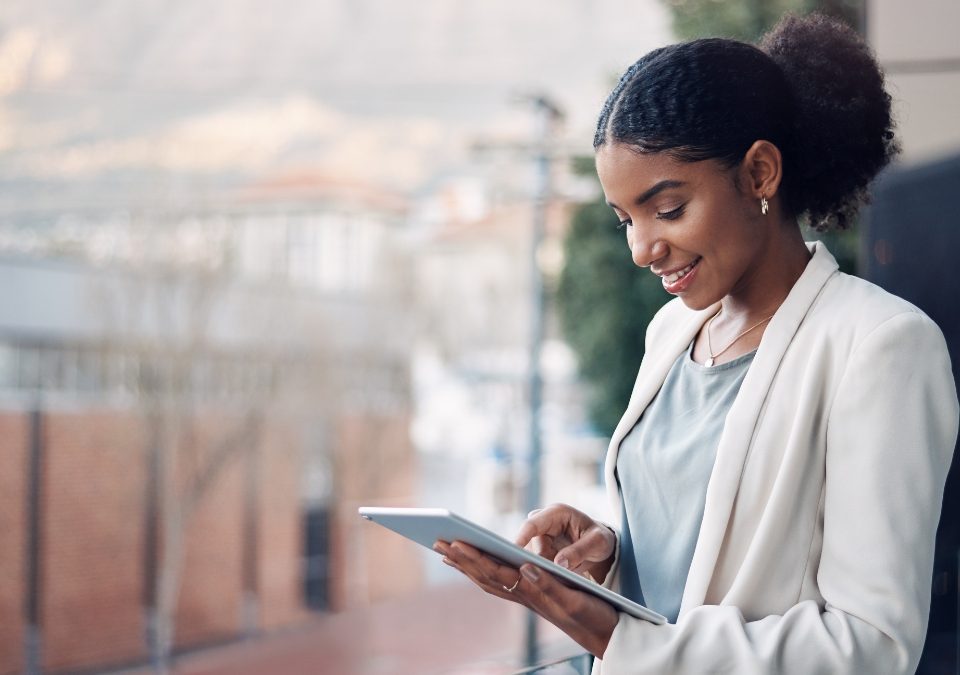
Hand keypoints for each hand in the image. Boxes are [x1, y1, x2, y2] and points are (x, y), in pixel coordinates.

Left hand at [432, 539, 618, 657]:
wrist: (607, 634)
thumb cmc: (595, 615)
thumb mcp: (576, 598)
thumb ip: (550, 584)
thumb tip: (524, 566)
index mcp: (533, 593)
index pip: (496, 572)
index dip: (474, 557)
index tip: (454, 542)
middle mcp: (525, 596)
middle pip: (485, 576)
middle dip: (461, 558)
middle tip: (436, 541)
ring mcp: (528, 598)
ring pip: (490, 580)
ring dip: (467, 565)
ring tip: (448, 551)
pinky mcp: (535, 597)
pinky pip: (501, 583)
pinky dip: (484, 571)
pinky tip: (478, 565)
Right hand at [516, 503, 616, 583]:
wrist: (600, 546)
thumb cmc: (600, 539)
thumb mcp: (598, 543)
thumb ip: (579, 551)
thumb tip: (558, 563)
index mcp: (556, 514)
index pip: (532, 524)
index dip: (521, 538)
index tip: (513, 552)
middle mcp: (543, 524)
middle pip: (528, 545)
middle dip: (535, 561)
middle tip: (546, 576)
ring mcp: (540, 538)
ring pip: (531, 558)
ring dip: (542, 569)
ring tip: (561, 577)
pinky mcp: (539, 551)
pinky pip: (535, 564)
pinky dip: (543, 572)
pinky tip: (556, 580)